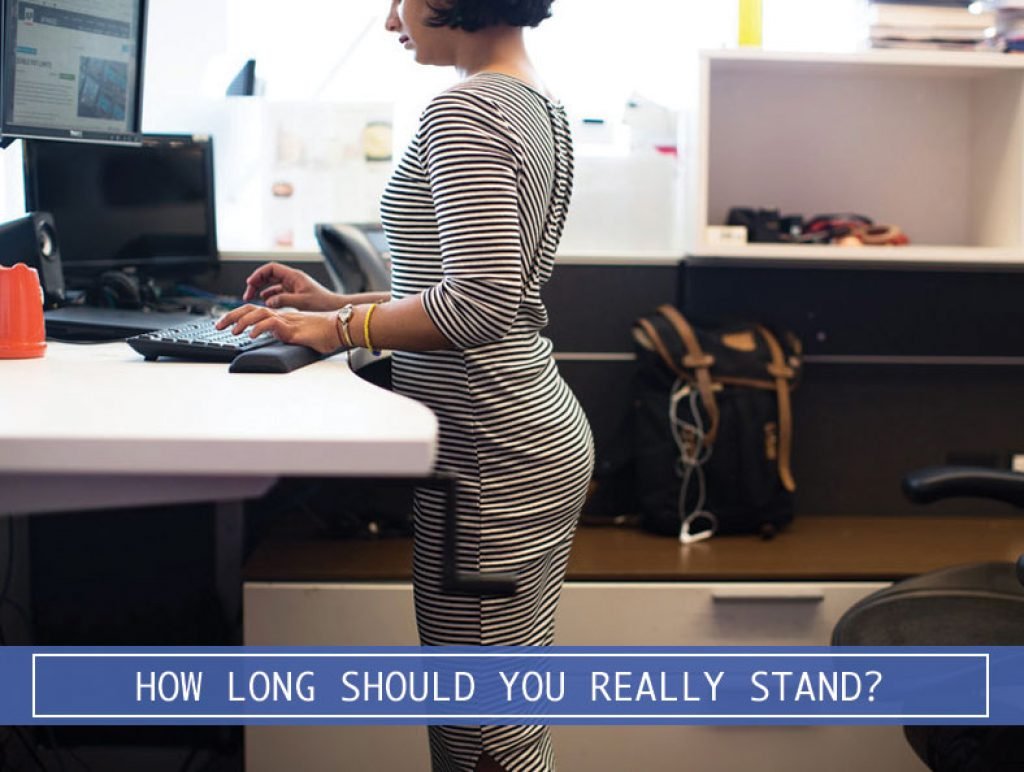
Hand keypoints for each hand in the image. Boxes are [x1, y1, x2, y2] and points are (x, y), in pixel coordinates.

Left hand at [215, 305, 341, 353]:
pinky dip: (258, 328)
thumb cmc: (324, 334)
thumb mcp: (298, 337)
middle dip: (231, 316)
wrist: (339, 330)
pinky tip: (251, 336)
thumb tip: (274, 338)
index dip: (238, 316)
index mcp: (281, 317)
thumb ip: (285, 335)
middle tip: (217, 325)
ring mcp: (286, 320)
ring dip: (242, 321)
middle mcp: (281, 315)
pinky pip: (271, 323)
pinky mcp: (292, 327)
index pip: (254, 312)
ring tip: (232, 331)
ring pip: (258, 314)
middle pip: (250, 309)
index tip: (225, 324)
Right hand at [242, 262, 340, 311]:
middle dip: (256, 283)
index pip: (271, 268)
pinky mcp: (294, 294)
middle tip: (248, 294)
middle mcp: (292, 279)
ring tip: (252, 298)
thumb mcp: (302, 301)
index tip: (250, 283)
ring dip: (261, 289)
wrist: (334, 307)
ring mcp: (293, 286)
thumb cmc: (323, 303)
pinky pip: (277, 292)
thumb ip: (283, 300)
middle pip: (268, 275)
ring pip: (271, 284)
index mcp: (293, 276)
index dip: (258, 274)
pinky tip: (264, 302)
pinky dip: (269, 296)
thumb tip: (267, 301)